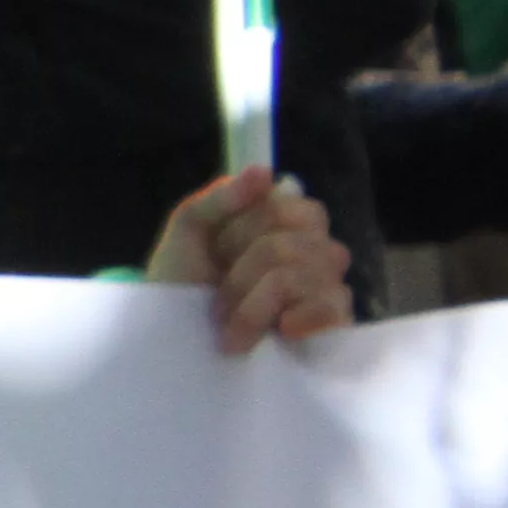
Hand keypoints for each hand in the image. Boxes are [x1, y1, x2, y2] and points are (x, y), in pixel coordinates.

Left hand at [146, 165, 352, 353]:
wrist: (174, 336)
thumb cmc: (183, 277)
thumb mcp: (188, 230)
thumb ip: (220, 198)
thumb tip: (264, 171)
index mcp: (284, 218)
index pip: (287, 205)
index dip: (243, 230)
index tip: (216, 251)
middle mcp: (313, 246)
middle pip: (289, 245)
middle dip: (240, 273)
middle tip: (217, 296)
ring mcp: (326, 283)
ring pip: (300, 276)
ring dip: (251, 305)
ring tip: (230, 324)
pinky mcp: (334, 321)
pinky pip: (333, 306)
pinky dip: (298, 318)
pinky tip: (280, 330)